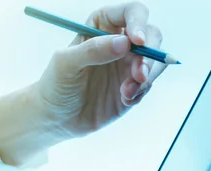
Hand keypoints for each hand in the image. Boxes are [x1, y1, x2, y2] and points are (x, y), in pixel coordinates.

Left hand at [0, 2, 166, 164]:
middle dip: (150, 53)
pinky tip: (124, 100)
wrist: (55, 118)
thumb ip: (92, 50)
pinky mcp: (132, 87)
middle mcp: (119, 42)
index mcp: (102, 27)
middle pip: (151, 34)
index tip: (136, 40)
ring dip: (148, 75)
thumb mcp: (65, 64)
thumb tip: (124, 42)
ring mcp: (127, 65)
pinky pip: (148, 84)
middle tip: (139, 74)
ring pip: (156, 60)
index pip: (131, 12)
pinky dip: (141, 92)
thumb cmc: (55, 85)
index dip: (138, 22)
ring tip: (127, 92)